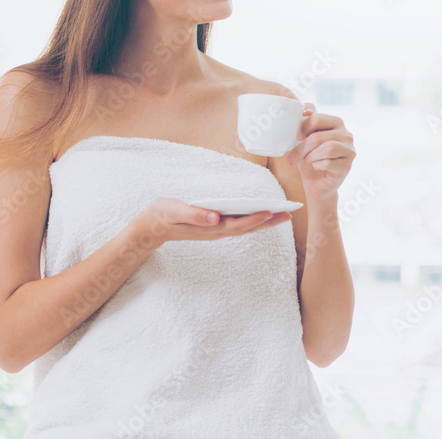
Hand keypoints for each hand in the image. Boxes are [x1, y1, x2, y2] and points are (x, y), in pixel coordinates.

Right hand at [133, 197, 291, 248]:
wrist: (152, 226)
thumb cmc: (164, 215)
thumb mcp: (174, 211)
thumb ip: (194, 214)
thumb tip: (215, 217)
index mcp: (209, 227)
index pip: (237, 224)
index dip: (255, 219)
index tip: (271, 212)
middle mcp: (217, 230)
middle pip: (247, 228)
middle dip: (268, 221)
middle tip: (289, 213)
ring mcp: (216, 230)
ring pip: (245, 227)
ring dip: (264, 221)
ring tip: (283, 214)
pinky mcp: (215, 226)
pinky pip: (239, 224)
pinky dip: (253, 219)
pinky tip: (263, 214)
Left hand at [283, 103, 354, 201]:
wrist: (317, 183)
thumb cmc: (310, 158)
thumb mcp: (306, 138)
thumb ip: (307, 121)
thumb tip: (304, 108)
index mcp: (336, 122)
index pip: (316, 118)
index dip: (302, 129)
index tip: (297, 138)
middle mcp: (346, 134)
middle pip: (318, 136)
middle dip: (302, 148)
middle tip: (293, 157)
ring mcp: (349, 150)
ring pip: (326, 148)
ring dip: (311, 157)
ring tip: (308, 161)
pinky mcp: (348, 165)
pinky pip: (328, 163)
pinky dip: (317, 166)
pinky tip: (317, 167)